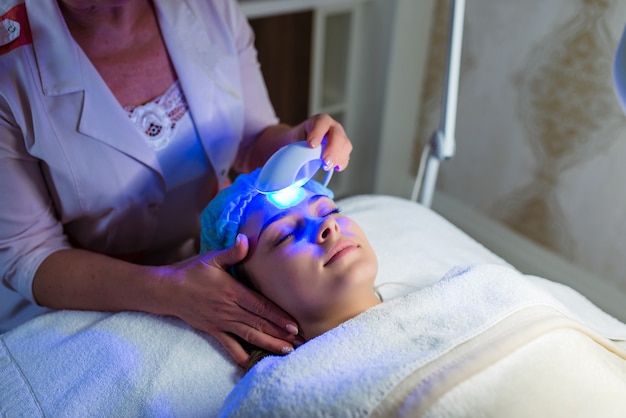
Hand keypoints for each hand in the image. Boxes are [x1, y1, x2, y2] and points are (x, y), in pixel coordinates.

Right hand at [163, 234, 299, 365]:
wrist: (168, 290)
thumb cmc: (192, 272)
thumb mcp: (212, 258)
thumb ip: (232, 252)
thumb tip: (246, 239)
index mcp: (233, 292)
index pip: (260, 307)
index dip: (278, 317)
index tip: (293, 325)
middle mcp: (229, 309)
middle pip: (259, 324)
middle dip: (280, 334)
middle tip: (299, 342)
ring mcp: (221, 322)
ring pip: (249, 336)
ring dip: (268, 344)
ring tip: (286, 351)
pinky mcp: (213, 330)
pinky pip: (228, 345)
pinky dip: (240, 354)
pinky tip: (251, 361)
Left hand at [301, 114, 352, 171]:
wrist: (300, 143)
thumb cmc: (298, 139)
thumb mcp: (294, 139)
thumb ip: (298, 146)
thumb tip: (298, 158)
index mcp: (321, 121)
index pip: (322, 124)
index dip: (318, 134)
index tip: (311, 145)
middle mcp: (333, 128)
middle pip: (338, 136)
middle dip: (332, 149)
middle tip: (325, 161)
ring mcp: (340, 139)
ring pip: (345, 146)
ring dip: (338, 158)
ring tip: (327, 166)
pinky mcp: (343, 150)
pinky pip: (345, 157)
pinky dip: (341, 163)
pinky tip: (335, 168)